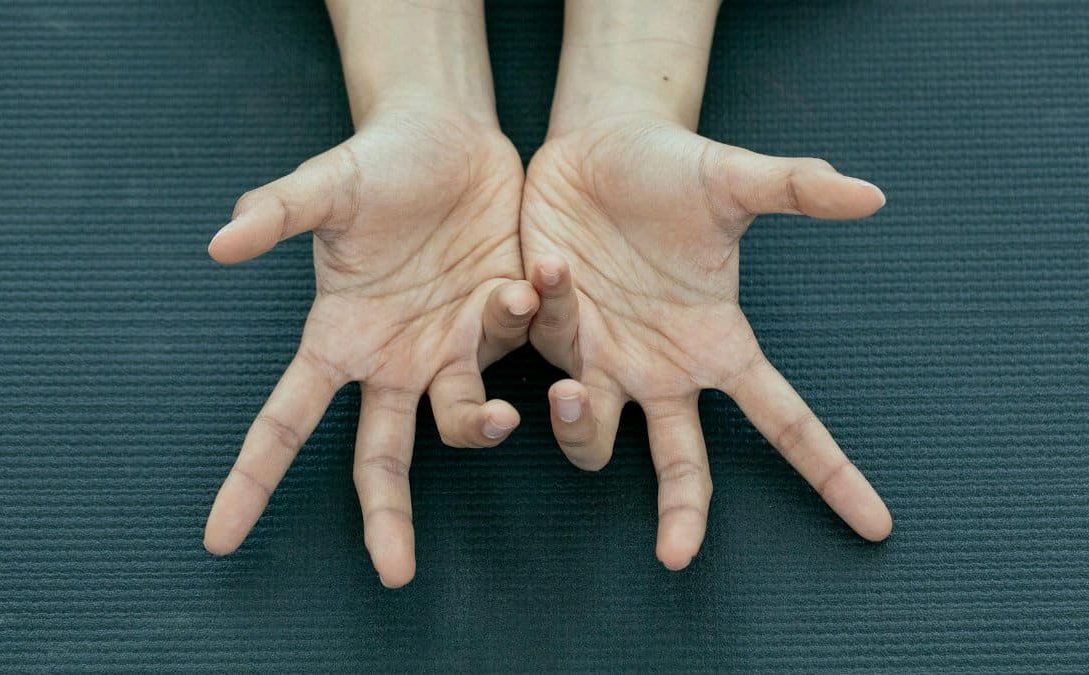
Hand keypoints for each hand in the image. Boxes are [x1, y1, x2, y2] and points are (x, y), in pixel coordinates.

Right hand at [203, 106, 535, 587]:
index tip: (218, 538)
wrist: (449, 138)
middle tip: (392, 571)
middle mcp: (394, 360)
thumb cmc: (374, 166)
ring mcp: (454, 348)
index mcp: (339, 339)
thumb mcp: (324, 187)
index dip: (252, 479)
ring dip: (482, 416)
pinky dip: (532, 322)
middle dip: (385, 515)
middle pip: (382, 458)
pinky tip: (532, 275)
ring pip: (466, 418)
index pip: (285, 421)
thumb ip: (275, 214)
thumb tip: (218, 245)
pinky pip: (522, 347)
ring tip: (500, 361)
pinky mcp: (508, 324)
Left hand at [520, 113, 893, 569]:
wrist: (597, 144)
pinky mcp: (546, 332)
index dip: (829, 474)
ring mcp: (601, 358)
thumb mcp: (734, 181)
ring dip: (580, 423)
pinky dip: (541, 320)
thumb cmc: (673, 170)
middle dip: (682, 513)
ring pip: (592, 433)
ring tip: (576, 389)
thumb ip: (796, 190)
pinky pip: (542, 350)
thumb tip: (874, 195)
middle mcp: (662, 369)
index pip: (785, 422)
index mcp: (718, 346)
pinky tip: (546, 268)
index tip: (877, 526)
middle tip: (677, 556)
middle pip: (682, 464)